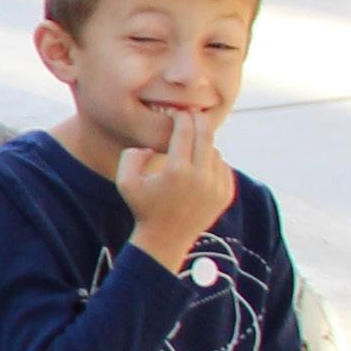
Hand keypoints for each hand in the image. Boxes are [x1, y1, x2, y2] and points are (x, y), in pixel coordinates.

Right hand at [116, 107, 238, 273]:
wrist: (165, 240)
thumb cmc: (142, 208)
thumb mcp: (124, 182)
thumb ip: (131, 155)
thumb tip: (150, 145)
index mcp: (176, 171)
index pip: (185, 132)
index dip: (182, 117)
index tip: (179, 111)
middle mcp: (200, 178)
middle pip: (206, 136)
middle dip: (199, 120)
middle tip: (194, 113)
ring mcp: (216, 187)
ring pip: (215, 151)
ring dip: (204, 146)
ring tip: (191, 149)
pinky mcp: (225, 195)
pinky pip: (223, 167)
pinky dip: (212, 162)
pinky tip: (199, 166)